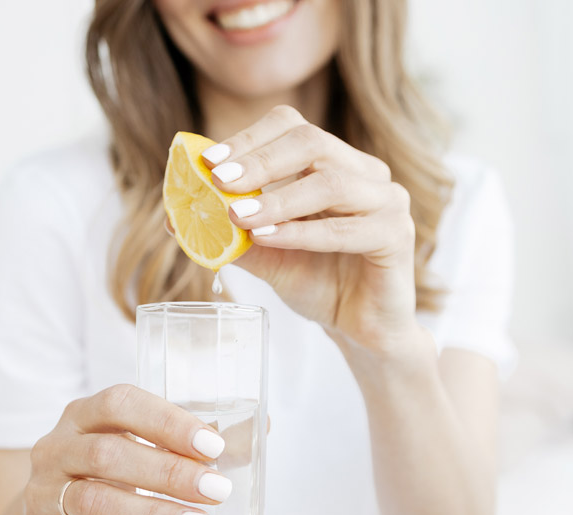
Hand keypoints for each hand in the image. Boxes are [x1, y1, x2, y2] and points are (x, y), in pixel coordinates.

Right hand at [22, 384, 230, 514]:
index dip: (166, 422)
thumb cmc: (107, 474)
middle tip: (217, 491)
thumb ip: (192, 441)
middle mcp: (56, 446)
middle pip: (108, 453)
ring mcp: (42, 492)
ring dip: (153, 514)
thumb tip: (263, 426)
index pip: (120, 403)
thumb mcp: (137, 448)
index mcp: (83, 414)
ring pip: (95, 499)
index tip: (212, 447)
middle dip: (168, 472)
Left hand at [203, 105, 419, 354]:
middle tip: (219, 181)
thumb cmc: (318, 283)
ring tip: (239, 217)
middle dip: (258, 161)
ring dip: (278, 199)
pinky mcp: (398, 235)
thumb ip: (229, 233)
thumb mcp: (265, 254)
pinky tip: (269, 239)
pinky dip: (303, 232)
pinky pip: (347, 228)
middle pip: (312, 141)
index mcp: (336, 162)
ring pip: (331, 182)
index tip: (210, 161)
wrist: (359, 330)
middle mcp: (365, 172)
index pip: (292, 127)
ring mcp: (388, 200)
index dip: (249, 139)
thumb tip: (175, 218)